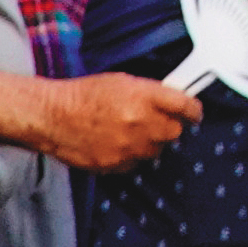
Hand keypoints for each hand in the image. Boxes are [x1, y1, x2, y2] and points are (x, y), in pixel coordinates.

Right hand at [40, 72, 199, 170]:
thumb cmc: (84, 94)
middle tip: (157, 120)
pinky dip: (132, 155)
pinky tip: (117, 143)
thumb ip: (150, 92)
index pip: (185, 106)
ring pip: (156, 150)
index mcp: (144, 96)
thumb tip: (171, 100)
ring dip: (150, 142)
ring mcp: (129, 147)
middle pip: (175, 132)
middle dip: (170, 126)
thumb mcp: (122, 82)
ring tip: (130, 131)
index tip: (194, 113)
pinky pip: (136, 162)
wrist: (53, 116)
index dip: (193, 110)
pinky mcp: (116, 165)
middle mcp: (140, 123)